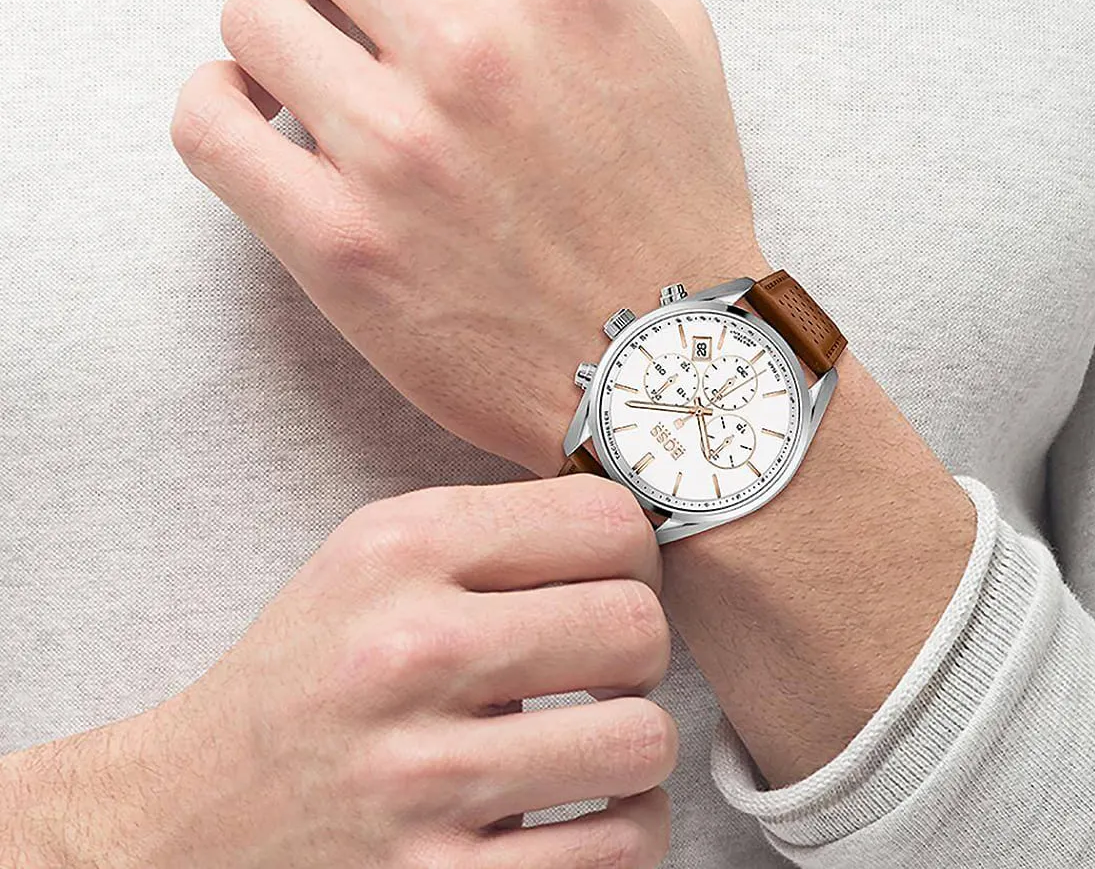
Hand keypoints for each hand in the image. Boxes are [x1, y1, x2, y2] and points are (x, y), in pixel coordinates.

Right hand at [1, 476, 675, 867]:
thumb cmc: (312, 671)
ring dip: (636, 747)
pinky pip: (617, 850)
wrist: (190, 816)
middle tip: (607, 667)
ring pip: (642, 742)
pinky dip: (624, 831)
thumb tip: (640, 533)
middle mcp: (410, 652)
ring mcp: (422, 780)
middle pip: (637, 627)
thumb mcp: (375, 555)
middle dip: (641, 650)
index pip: (607, 522)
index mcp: (402, 551)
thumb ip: (497, 530)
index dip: (636, 554)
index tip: (617, 581)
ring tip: (598, 743)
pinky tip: (582, 813)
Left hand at [172, 0, 771, 476]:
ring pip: (253, 10)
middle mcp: (476, 51)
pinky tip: (257, 113)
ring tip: (320, 71)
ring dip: (282, 28)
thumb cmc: (672, 200)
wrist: (662, 368)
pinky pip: (208, 124)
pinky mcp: (340, 245)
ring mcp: (398, 150)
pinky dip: (217, 103)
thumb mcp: (678, 31)